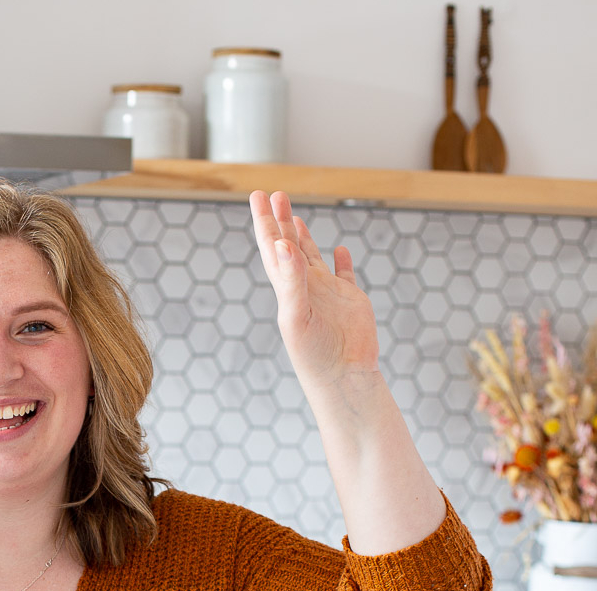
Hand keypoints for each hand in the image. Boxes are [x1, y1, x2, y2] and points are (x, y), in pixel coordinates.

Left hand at [249, 190, 379, 393]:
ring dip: (303, 238)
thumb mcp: (297, 316)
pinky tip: (339, 251)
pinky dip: (341, 262)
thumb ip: (290, 280)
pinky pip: (344, 275)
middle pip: (289, 247)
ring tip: (295, 217)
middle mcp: (305, 288)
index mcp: (287, 289)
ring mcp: (328, 293)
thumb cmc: (315, 354)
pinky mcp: (350, 300)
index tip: (258, 195)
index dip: (265, 222)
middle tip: (275, 194)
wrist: (343, 377)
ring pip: (312, 258)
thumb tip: (281, 244)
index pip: (272, 248)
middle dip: (280, 221)